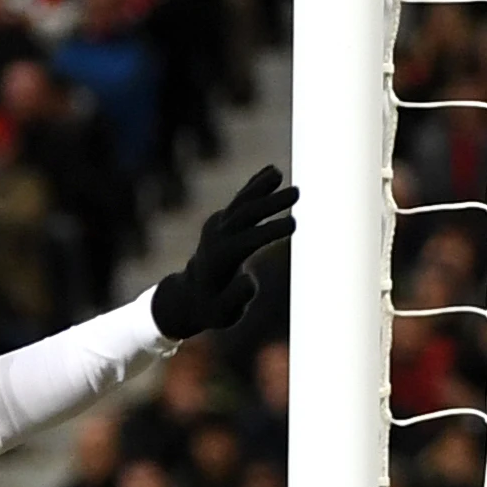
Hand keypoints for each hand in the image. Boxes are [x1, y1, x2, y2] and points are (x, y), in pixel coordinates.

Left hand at [146, 165, 297, 338]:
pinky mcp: (222, 220)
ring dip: (262, 187)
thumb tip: (250, 281)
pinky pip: (241, 199)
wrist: (189, 295)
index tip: (294, 223)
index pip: (247, 240)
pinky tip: (273, 172)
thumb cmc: (212, 308)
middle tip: (298, 192)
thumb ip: (236, 298)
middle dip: (271, 203)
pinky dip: (256, 185)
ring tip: (280, 173)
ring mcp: (217, 225)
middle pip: (246, 214)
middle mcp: (217, 236)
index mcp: (219, 258)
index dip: (270, 231)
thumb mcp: (222, 314)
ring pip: (242, 201)